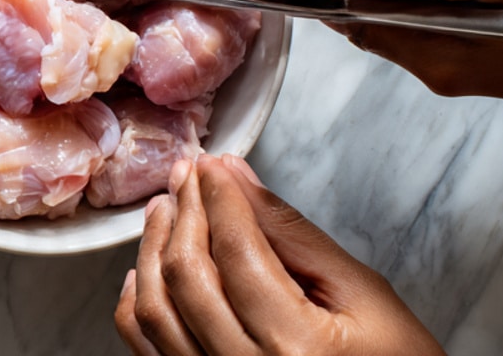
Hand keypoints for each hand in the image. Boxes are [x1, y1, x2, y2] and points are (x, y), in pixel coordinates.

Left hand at [114, 155, 444, 355]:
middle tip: (188, 175)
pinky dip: (139, 303)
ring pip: (156, 312)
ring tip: (166, 210)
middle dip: (184, 213)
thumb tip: (235, 176)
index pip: (237, 252)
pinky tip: (149, 268)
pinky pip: (148, 350)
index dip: (218, 197)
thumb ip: (293, 233)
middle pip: (189, 277)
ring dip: (154, 249)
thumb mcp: (363, 295)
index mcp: (296, 351)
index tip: (211, 164)